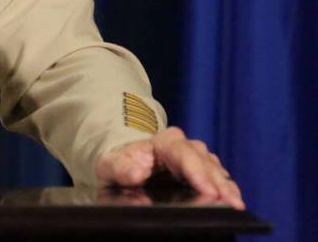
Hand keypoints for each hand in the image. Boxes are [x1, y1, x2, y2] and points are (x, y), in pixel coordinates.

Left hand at [95, 126, 243, 209]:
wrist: (123, 168)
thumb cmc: (118, 165)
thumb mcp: (110, 165)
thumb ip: (121, 168)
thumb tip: (137, 174)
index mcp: (161, 142)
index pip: (182, 152)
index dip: (196, 171)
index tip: (207, 190)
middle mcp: (183, 147)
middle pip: (205, 162)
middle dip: (218, 183)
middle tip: (230, 203)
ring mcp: (196, 160)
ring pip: (215, 170)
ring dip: (226, 187)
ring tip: (235, 204)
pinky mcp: (202, 174)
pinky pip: (219, 179)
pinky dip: (227, 190)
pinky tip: (233, 202)